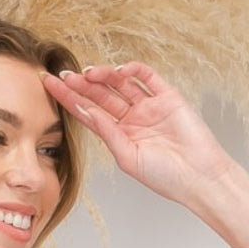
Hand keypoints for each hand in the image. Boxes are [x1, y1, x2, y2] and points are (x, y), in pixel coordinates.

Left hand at [43, 62, 235, 208]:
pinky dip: (133, 71)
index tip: (50, 87)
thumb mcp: (127, 156)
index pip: (89, 112)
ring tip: (88, 73)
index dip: (70, 99)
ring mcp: (149, 106)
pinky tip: (119, 71)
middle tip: (62, 76)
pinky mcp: (167, 97)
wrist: (198, 177)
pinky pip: (147, 77)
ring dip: (104, 75)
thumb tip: (86, 112)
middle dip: (81, 85)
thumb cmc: (165, 176)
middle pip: (101, 96)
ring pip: (121, 84)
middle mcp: (132, 118)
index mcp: (120, 135)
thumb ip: (107, 132)